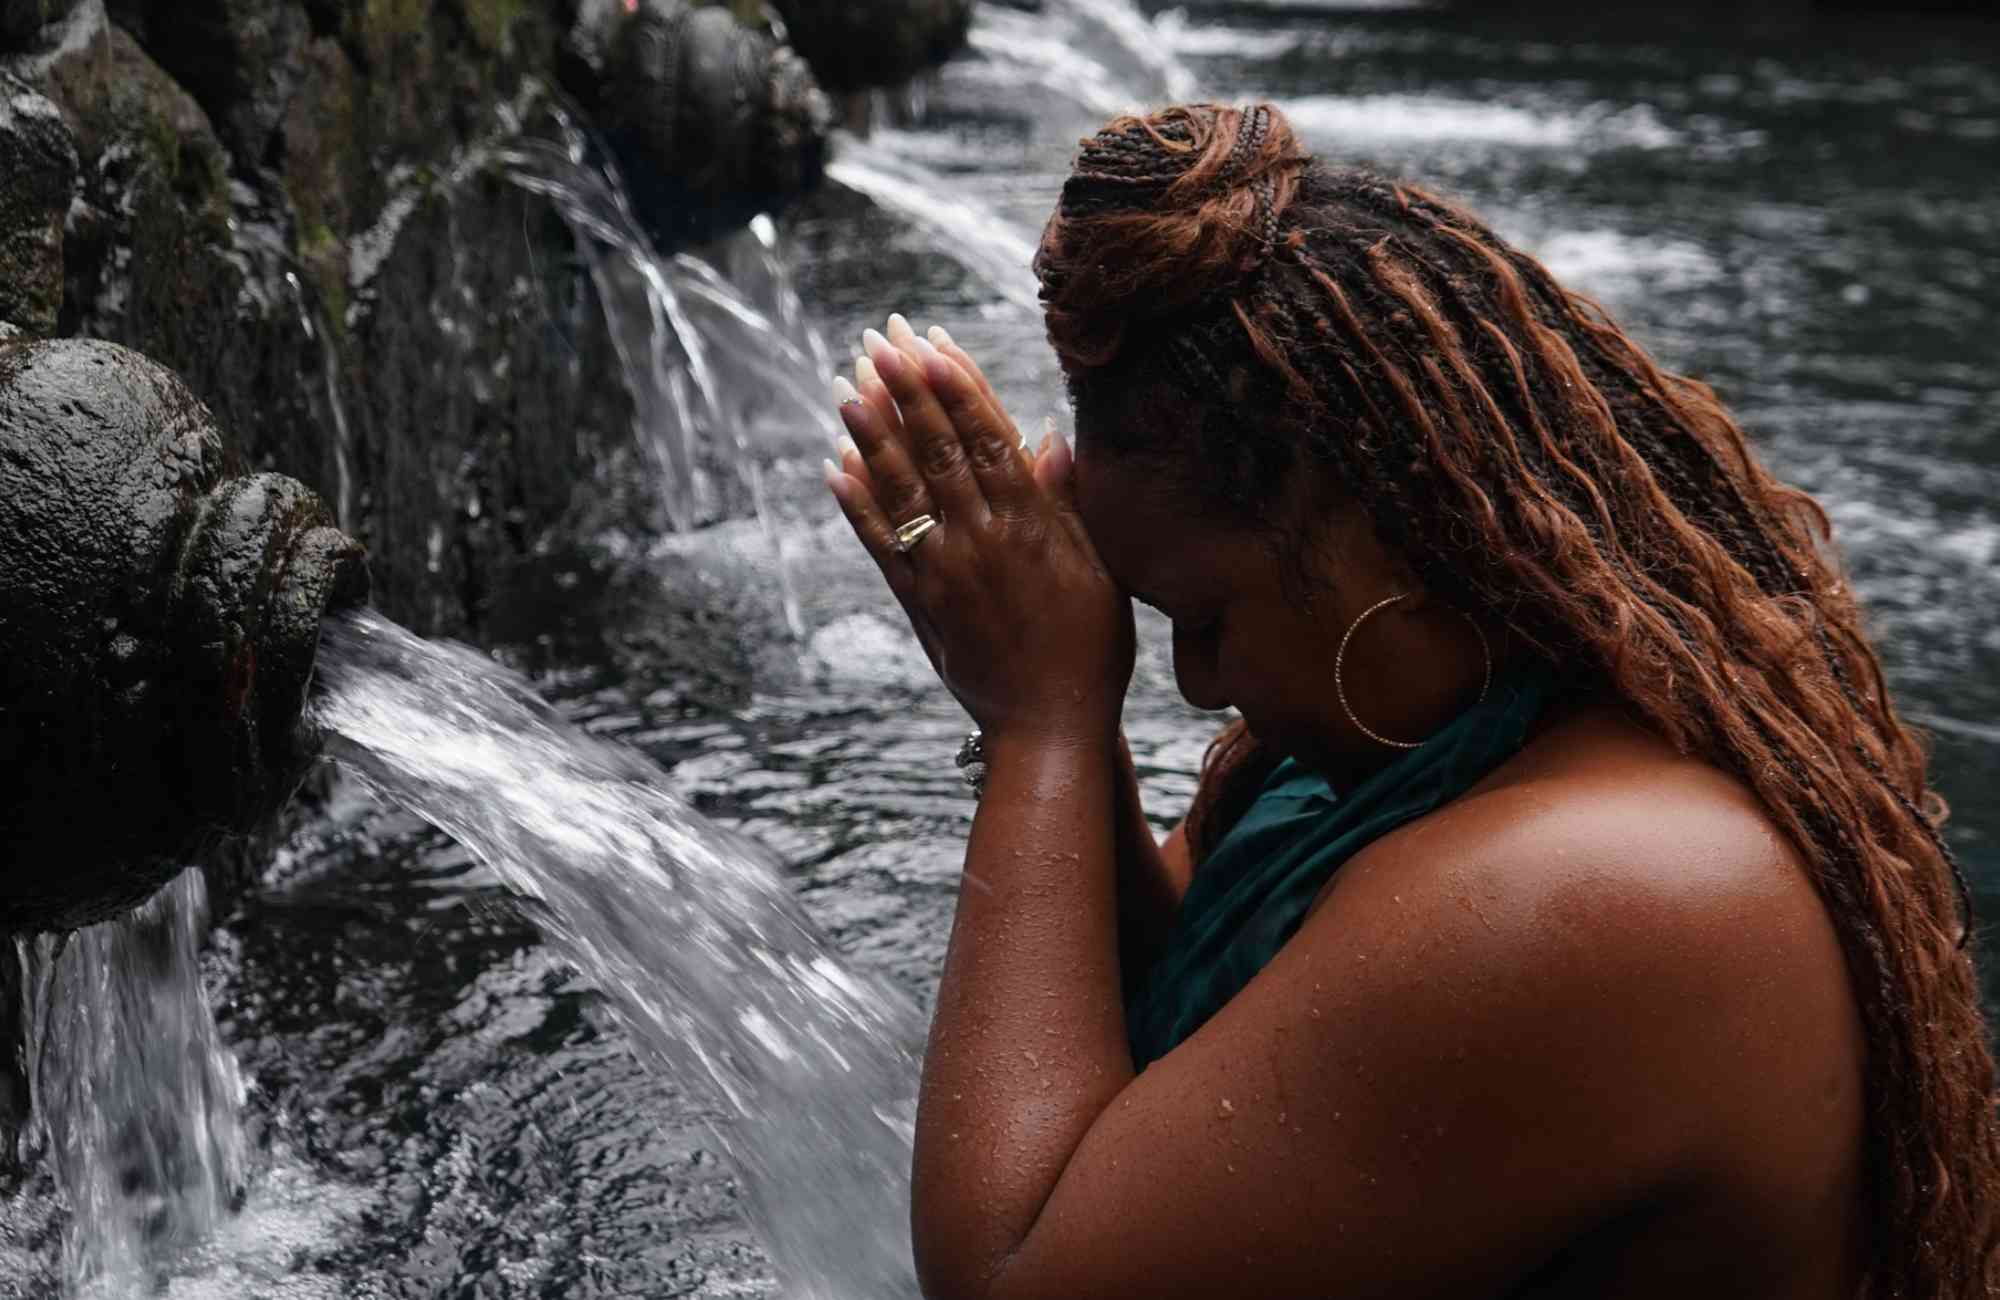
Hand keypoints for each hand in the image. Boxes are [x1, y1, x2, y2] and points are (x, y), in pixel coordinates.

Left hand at [824, 315, 1133, 744]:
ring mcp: (948, 572)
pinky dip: (857, 505)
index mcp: (1035, 523)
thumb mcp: (1101, 569)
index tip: (931, 340)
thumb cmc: (1092, 648)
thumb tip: (1049, 437)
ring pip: (904, 488)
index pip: (988, 435)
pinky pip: (882, 545)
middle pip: (938, 447)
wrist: (1053, 726)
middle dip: (907, 388)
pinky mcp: (922, 606)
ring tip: (847, 384)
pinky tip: (835, 466)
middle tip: (879, 337)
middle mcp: (985, 539)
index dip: (956, 384)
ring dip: (872, 433)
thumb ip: (1069, 503)